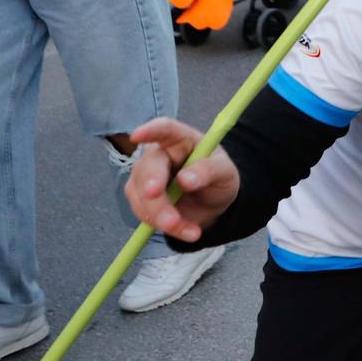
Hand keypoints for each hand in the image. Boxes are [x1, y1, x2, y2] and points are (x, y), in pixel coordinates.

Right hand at [125, 118, 240, 241]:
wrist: (213, 203)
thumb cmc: (218, 178)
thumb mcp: (225, 172)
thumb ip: (209, 171)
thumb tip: (185, 179)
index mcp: (180, 139)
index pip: (164, 129)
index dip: (150, 131)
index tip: (136, 136)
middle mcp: (158, 155)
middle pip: (147, 168)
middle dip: (154, 192)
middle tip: (168, 214)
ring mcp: (146, 177)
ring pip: (141, 195)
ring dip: (161, 216)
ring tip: (190, 230)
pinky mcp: (141, 198)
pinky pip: (144, 213)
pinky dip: (164, 226)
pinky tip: (187, 231)